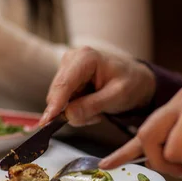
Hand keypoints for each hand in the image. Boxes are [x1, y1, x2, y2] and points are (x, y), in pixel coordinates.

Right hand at [40, 47, 155, 126]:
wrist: (135, 81)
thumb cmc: (130, 83)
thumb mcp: (118, 96)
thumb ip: (93, 105)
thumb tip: (68, 115)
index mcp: (85, 58)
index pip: (64, 84)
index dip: (54, 104)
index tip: (46, 122)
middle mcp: (71, 60)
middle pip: (58, 95)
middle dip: (74, 111)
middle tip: (97, 115)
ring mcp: (67, 70)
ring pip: (59, 102)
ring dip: (78, 112)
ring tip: (99, 109)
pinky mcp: (66, 81)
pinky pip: (63, 104)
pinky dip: (77, 110)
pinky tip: (93, 107)